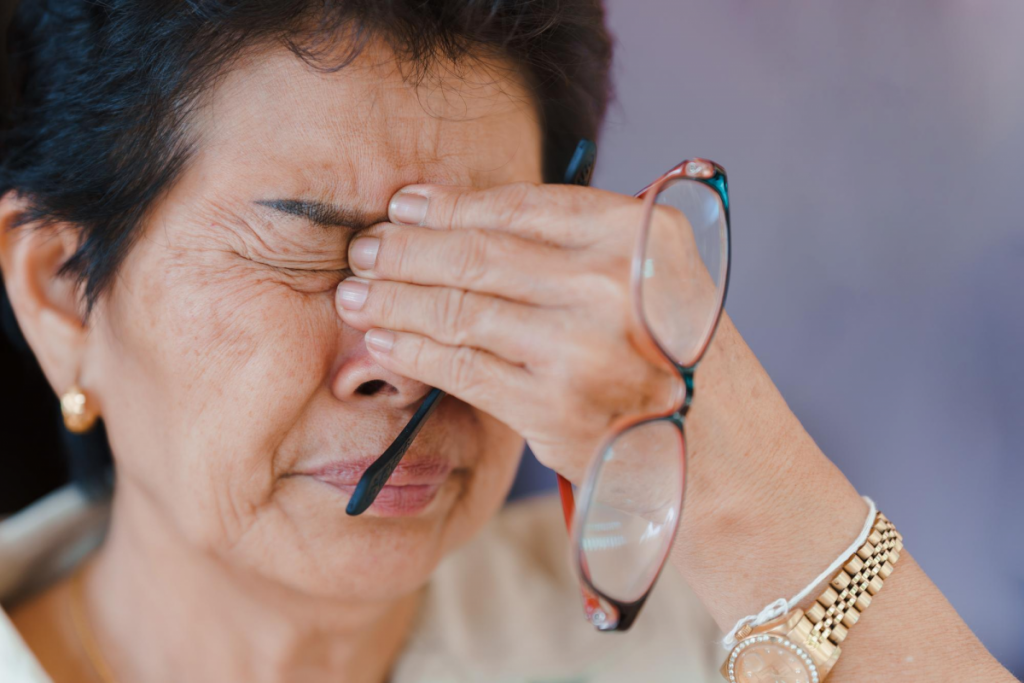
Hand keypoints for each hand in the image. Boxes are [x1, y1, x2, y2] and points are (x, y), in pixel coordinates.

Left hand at [335, 182, 681, 482]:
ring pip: (460, 309)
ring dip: (395, 297)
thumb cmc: (660, 345)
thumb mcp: (639, 273)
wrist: (708, 440)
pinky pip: (461, 367)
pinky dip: (414, 349)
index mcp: (638, 235)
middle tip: (362, 247)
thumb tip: (444, 215)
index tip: (403, 205)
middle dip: (405, 249)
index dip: (449, 205)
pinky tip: (384, 337)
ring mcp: (582, 349)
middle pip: (478, 255)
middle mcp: (613, 286)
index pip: (519, 207)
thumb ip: (565, 242)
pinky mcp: (551, 408)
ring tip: (355, 291)